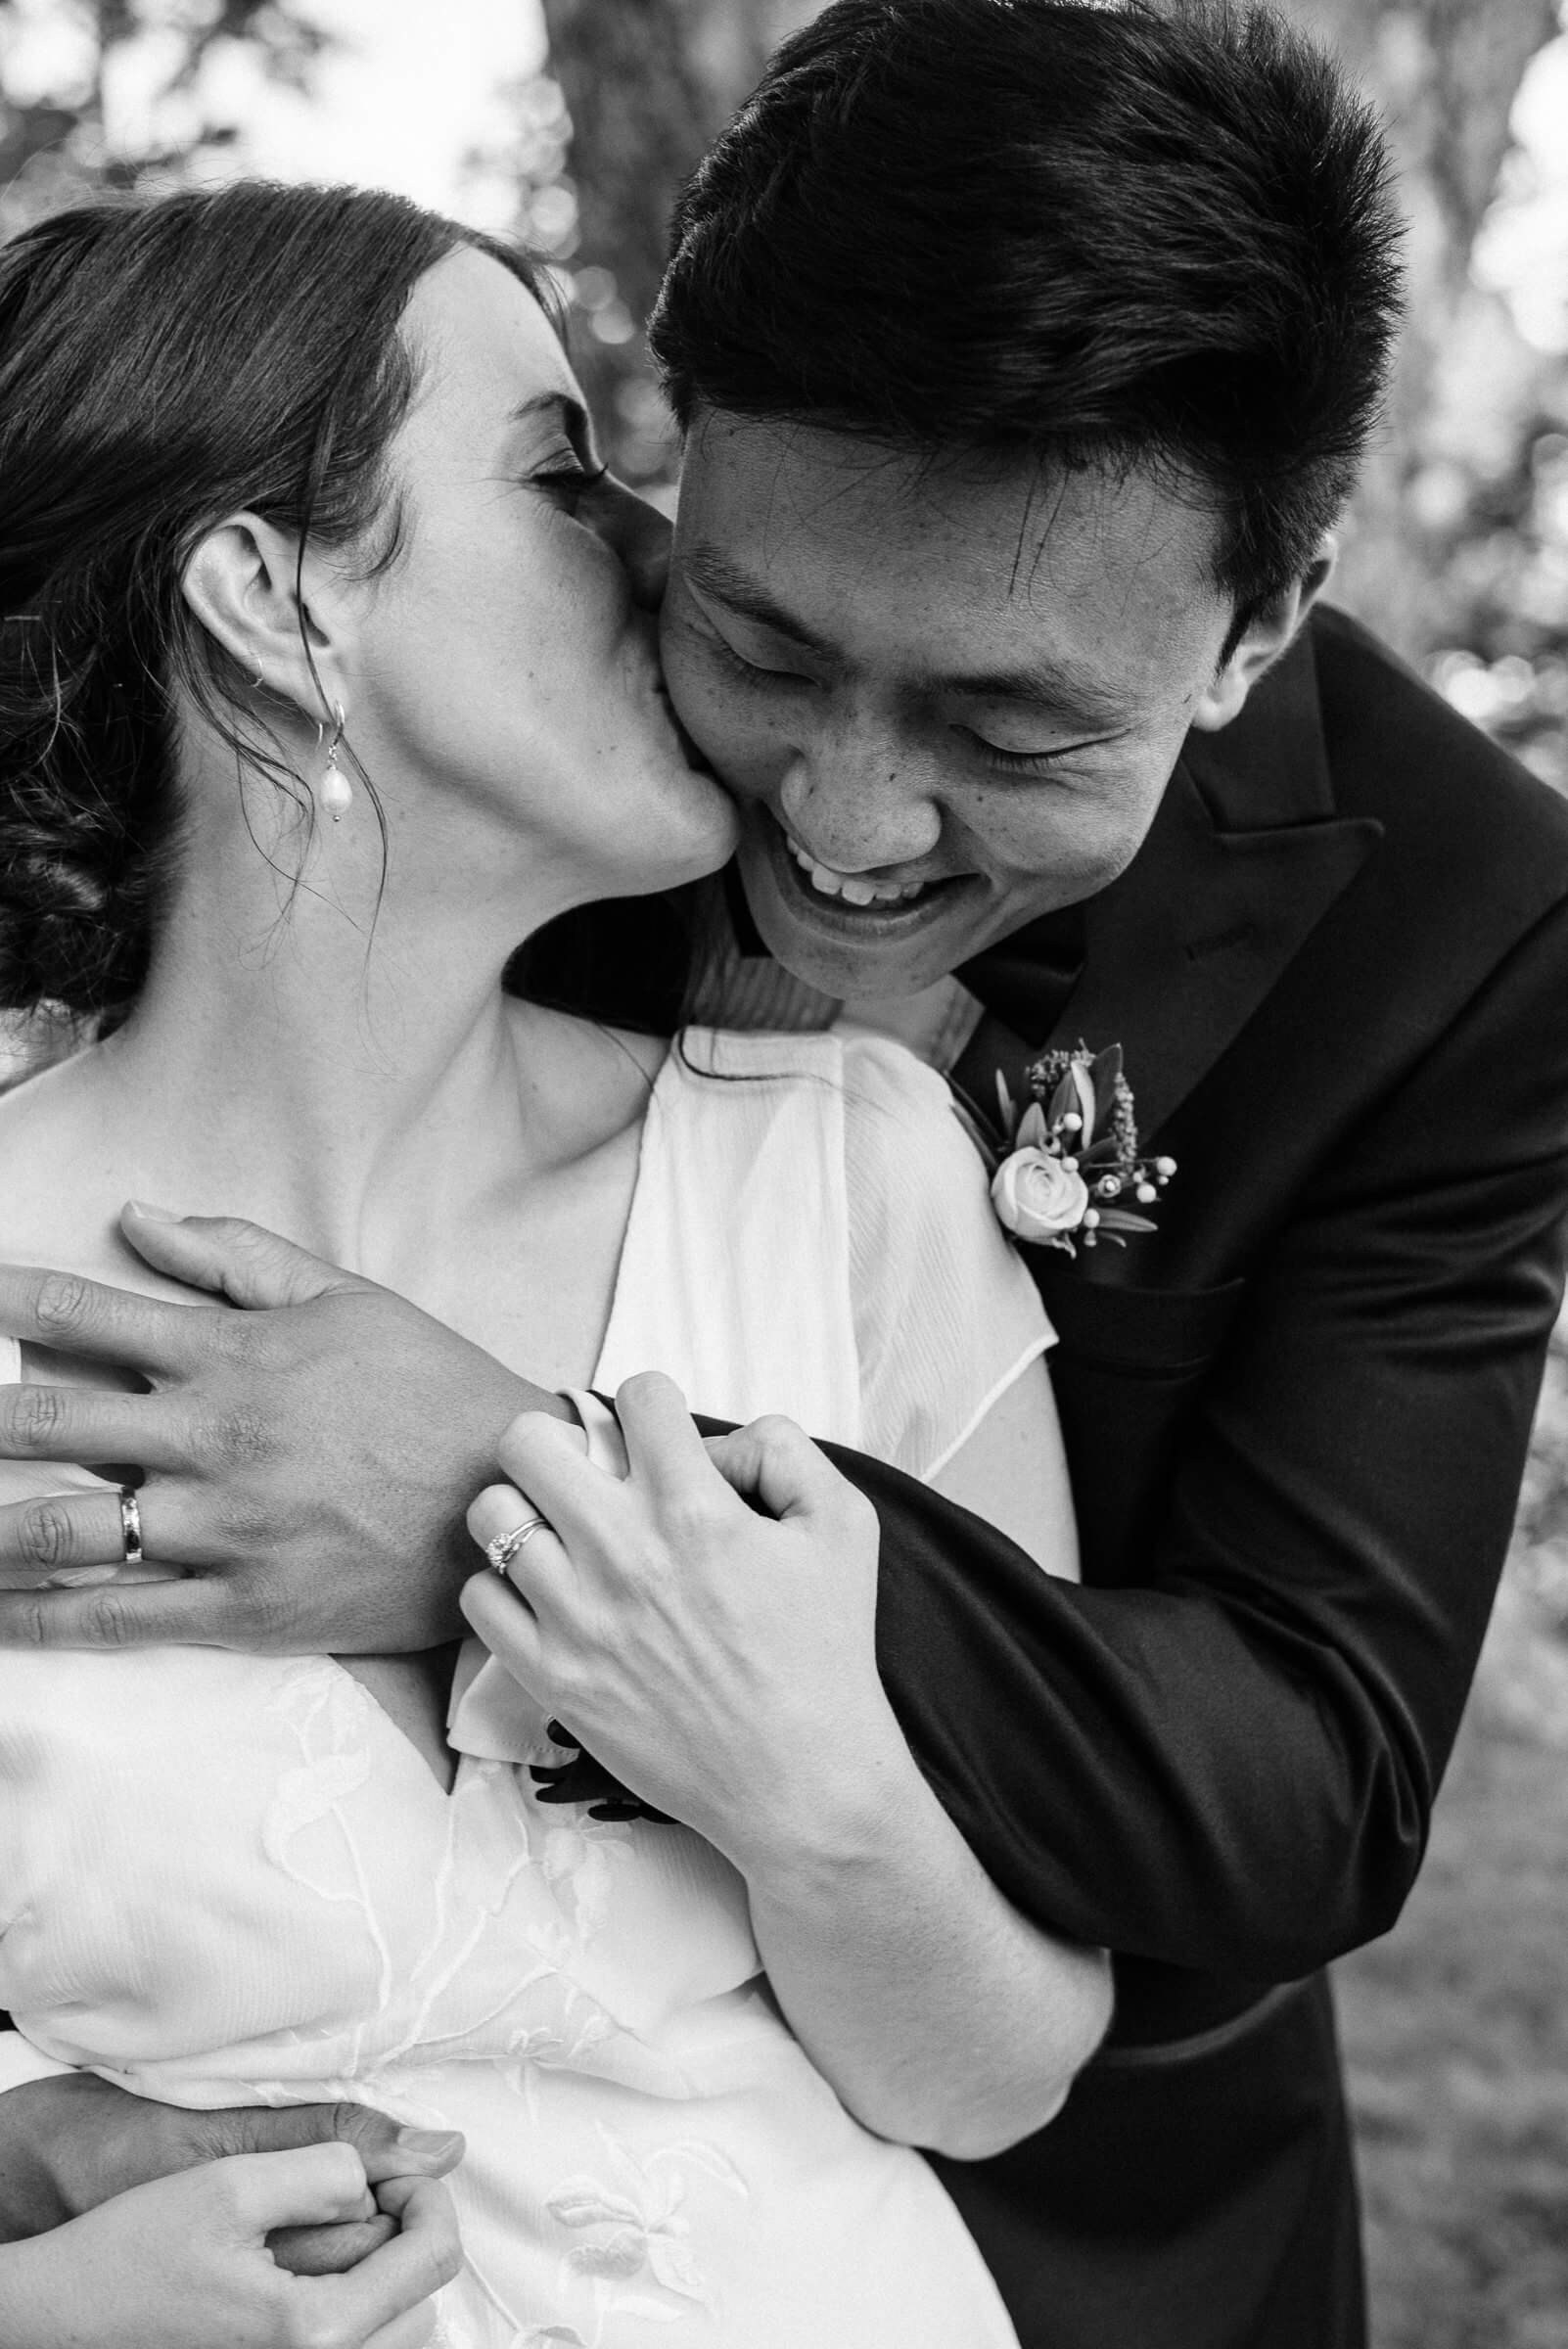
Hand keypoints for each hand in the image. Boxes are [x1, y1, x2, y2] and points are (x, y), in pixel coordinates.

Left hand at [0, 1206, 561, 1652]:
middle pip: (46, 1419)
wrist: (515, 1496)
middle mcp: (213, 1438)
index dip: (5, 1302)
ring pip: (62, 1528)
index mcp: (234, 1355)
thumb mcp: (348, 1298)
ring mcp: (222, 1529)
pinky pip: (116, 1619)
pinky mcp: (243, 1608)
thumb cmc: (433, 1389)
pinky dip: (37, 1619)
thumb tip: (137, 1215)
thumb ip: (235, 1258)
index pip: (86, 1315)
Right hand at [0, 2147, 460, 2348]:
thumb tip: (393, 2174)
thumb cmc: (135, 2253)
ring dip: (388, 2282)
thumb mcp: (231, 2182)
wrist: (65, 2319)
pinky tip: (321, 2282)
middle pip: (424, 2304)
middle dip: (411, 2239)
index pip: (433, 2259)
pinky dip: (360, 2315)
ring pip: (399, 2337)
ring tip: (340, 2238)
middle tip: (369, 2198)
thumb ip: (327, 2168)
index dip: (428, 2197)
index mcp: (313, 2332)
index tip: (395, 2173)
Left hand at [462, 1372, 907, 1869]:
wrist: (802, 1784)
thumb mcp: (845, 1524)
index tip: (662, 1443)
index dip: (653, 1407)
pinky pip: (477, 1599)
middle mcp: (623, 1552)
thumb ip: (783, 1451)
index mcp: (694, 1508)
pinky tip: (550, 1598)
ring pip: (491, 1514)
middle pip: (529, 1440)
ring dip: (527, 1512)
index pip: (635, 1396)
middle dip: (563, 1443)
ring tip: (563, 1537)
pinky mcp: (550, 1676)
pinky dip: (505, 1588)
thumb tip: (715, 1442)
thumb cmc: (827, 1655)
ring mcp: (576, 1616)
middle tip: (593, 1478)